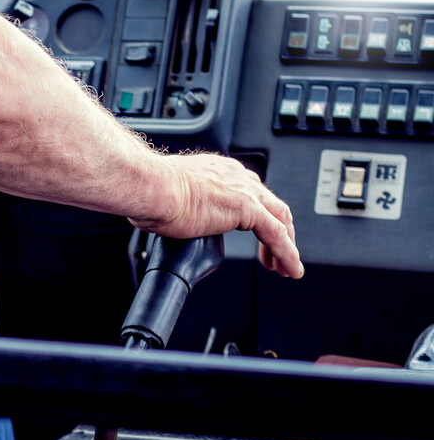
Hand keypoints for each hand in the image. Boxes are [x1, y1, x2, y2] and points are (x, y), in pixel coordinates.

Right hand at [129, 153, 302, 278]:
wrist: (152, 188)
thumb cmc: (151, 192)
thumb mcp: (170, 199)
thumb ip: (180, 209)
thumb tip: (171, 225)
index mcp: (217, 171)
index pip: (248, 190)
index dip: (257, 213)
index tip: (255, 231)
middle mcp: (234, 176)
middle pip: (271, 204)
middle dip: (278, 230)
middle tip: (274, 253)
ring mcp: (243, 191)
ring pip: (280, 219)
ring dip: (286, 245)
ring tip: (285, 267)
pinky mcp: (247, 208)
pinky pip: (277, 235)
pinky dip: (287, 253)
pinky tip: (289, 269)